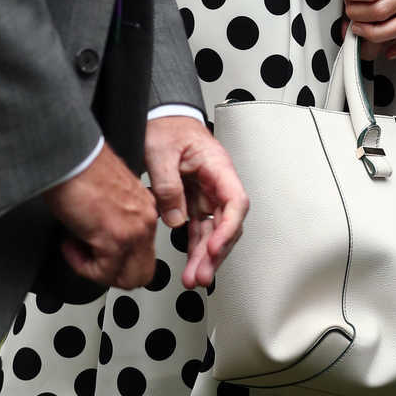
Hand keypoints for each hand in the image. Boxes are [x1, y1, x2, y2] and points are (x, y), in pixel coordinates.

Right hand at [43, 143, 158, 289]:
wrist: (70, 157)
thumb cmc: (82, 171)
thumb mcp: (110, 198)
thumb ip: (117, 220)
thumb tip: (102, 245)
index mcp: (146, 209)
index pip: (144, 256)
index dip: (118, 261)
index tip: (97, 250)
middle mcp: (146, 220)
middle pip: (141, 274)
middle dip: (111, 275)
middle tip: (89, 259)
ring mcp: (133, 230)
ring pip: (125, 278)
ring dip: (95, 271)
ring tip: (77, 247)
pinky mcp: (114, 238)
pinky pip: (101, 273)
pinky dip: (80, 265)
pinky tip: (69, 242)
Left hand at [144, 115, 248, 289]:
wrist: (160, 116)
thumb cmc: (166, 125)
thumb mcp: (161, 151)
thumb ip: (168, 186)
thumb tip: (176, 219)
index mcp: (217, 165)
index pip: (235, 201)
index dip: (228, 228)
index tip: (215, 248)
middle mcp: (216, 182)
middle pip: (227, 223)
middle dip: (216, 252)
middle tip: (202, 274)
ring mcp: (206, 193)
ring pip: (213, 231)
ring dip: (205, 257)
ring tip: (193, 279)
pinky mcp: (193, 200)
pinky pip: (198, 228)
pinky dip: (194, 248)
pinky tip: (189, 264)